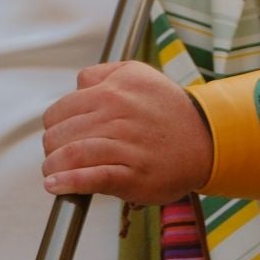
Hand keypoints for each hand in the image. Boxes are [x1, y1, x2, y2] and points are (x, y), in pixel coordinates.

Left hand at [42, 61, 211, 204]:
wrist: (206, 140)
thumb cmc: (168, 110)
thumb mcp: (139, 75)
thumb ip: (103, 74)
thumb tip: (76, 85)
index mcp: (114, 90)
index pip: (60, 110)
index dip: (54, 126)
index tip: (61, 136)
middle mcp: (116, 114)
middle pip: (59, 134)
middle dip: (53, 148)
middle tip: (59, 157)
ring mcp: (124, 144)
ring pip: (70, 154)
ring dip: (54, 167)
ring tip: (54, 173)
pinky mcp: (131, 174)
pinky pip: (91, 177)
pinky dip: (68, 183)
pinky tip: (55, 186)